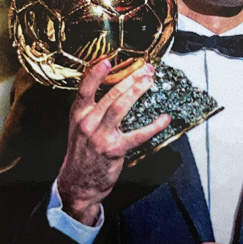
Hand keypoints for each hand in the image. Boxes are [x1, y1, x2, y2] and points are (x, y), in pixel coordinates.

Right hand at [57, 60, 169, 225]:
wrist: (78, 183)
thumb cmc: (83, 154)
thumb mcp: (80, 129)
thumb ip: (92, 110)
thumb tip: (116, 90)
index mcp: (78, 115)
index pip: (85, 89)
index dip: (96, 74)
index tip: (108, 60)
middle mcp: (87, 123)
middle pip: (110, 94)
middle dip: (130, 79)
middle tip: (146, 69)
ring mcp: (100, 137)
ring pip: (120, 107)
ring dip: (137, 92)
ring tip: (149, 82)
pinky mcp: (114, 150)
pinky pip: (137, 135)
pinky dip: (153, 126)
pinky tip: (164, 119)